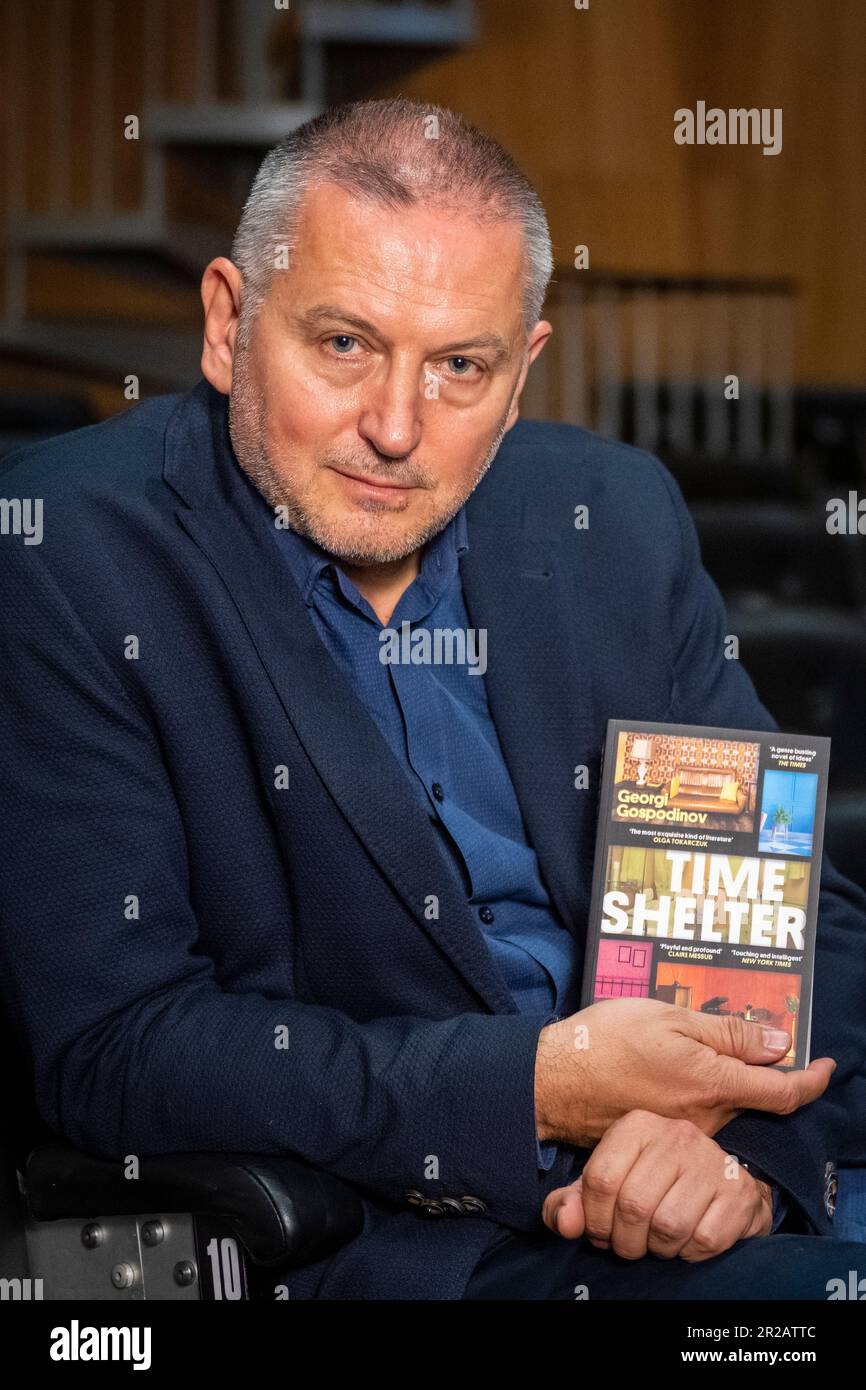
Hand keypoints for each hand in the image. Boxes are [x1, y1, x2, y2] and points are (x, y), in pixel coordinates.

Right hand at [534, 997, 834, 1145]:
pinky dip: (698, 1093)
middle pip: (751, 1098)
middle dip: (756, 1070)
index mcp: (712, 1084)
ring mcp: (682, 1132)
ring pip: (724, 1107)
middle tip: (736, 1032)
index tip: (826, 1066)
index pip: (783, 1094)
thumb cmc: (606, 1040)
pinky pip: (696, 1116)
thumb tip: (779, 1043)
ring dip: (723, 1080)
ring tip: (691, 1045)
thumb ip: (727, 1033)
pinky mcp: (661, 1135)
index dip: (812, 1081)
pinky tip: (672, 1068)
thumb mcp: (670, 1018)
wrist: (551, 1081)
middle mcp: (705, 1118)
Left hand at [542, 1110, 773, 1260]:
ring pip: (668, 1226)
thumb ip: (571, 1203)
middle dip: (625, 1241)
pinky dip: (689, 1253)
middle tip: (629, 1246)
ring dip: (658, 1249)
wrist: (722, 1184)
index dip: (595, 1219)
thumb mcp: (607, 1185)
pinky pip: (703, 1240)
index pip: (601, 1179)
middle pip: (633, 1206)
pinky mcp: (739, 1192)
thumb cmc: (654, 1185)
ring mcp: (711, 1161)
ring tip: (657, 1242)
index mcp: (637, 1125)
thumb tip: (565, 1224)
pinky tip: (686, 1241)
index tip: (601, 1233)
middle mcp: (676, 1135)